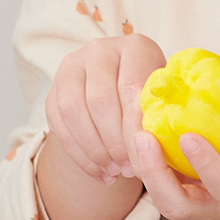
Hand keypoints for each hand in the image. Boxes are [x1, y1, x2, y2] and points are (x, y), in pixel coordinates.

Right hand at [33, 33, 165, 219]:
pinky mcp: (53, 88)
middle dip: (114, 142)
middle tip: (129, 168)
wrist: (122, 93)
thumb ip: (165, 113)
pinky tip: (99, 173)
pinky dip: (78, 155)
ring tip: (114, 172)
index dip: (135, 127)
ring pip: (73, 112)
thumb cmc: (153, 101)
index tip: (144, 155)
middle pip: (99, 100)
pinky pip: (58, 124)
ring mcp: (72, 66)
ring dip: (94, 149)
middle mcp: (101, 49)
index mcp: (135, 46)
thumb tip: (165, 145)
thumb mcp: (166, 99)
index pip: (130, 88)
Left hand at [131, 74, 219, 219]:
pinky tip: (136, 112)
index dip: (207, 165)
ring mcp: (196, 198)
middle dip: (154, 173)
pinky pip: (153, 173)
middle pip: (176, 205)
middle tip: (143, 134)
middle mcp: (219, 204)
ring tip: (133, 116)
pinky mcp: (180, 185)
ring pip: (158, 193)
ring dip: (140, 159)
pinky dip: (139, 148)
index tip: (189, 136)